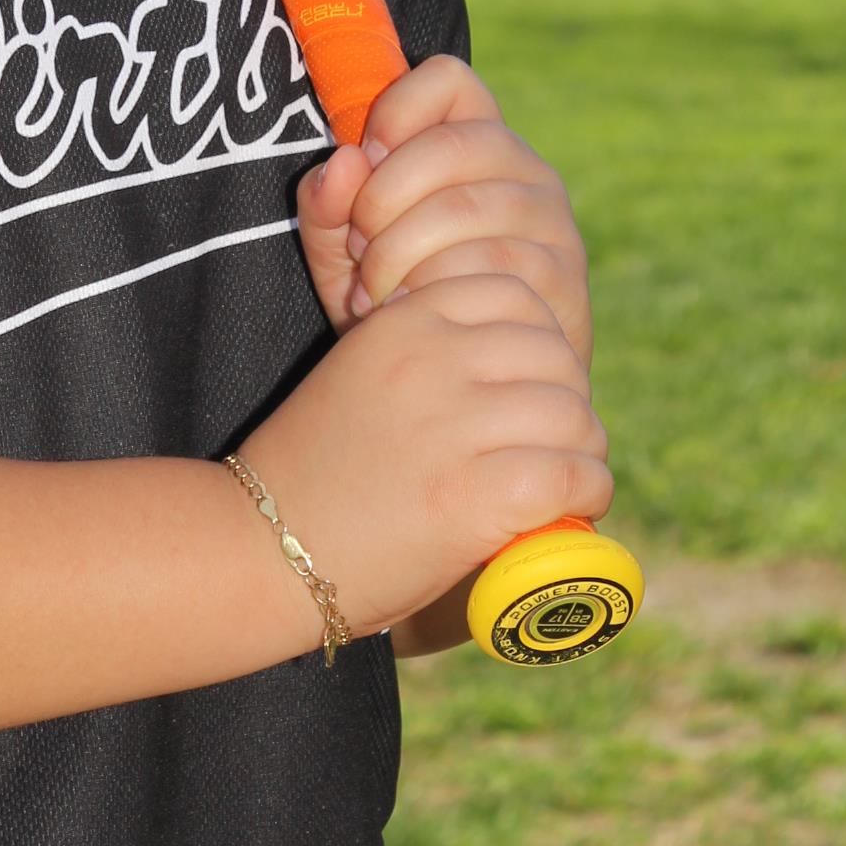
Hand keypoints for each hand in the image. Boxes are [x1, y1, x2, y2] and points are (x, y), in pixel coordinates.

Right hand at [240, 271, 611, 640]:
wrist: (259, 550)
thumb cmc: (314, 474)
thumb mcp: (359, 376)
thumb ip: (427, 357)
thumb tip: (522, 370)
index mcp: (402, 322)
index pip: (515, 295)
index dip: (536, 344)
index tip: (527, 387)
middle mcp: (431, 361)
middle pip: (555, 354)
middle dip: (565, 400)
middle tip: (550, 444)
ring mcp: (453, 426)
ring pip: (573, 416)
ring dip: (581, 451)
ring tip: (561, 481)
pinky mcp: (474, 494)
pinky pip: (572, 475)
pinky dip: (586, 494)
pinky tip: (566, 510)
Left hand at [296, 55, 592, 365]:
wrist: (464, 391)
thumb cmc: (399, 302)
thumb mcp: (344, 252)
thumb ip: (326, 206)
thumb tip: (342, 161)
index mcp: (476, 141)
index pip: (448, 78)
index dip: (395, 110)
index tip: (363, 160)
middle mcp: (525, 169)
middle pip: (450, 145)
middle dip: (381, 199)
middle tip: (355, 247)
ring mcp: (551, 222)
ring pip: (465, 208)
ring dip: (398, 252)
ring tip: (370, 292)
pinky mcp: (564, 276)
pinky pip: (491, 265)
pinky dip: (433, 290)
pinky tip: (408, 316)